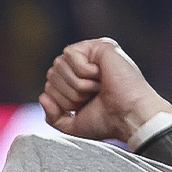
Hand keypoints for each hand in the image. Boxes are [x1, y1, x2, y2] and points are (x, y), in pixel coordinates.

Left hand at [39, 39, 170, 143]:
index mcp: (79, 81)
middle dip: (69, 93)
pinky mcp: (99, 45)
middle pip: (52, 74)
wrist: (129, 117)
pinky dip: (84, 71)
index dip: (62, 101)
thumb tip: (43, 97)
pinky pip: (70, 54)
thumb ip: (53, 116)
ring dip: (78, 84)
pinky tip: (102, 75)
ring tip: (99, 87)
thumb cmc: (108, 121)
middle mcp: (85, 64)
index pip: (50, 85)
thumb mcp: (73, 125)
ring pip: (59, 65)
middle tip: (94, 96)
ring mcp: (92, 53)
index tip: (86, 105)